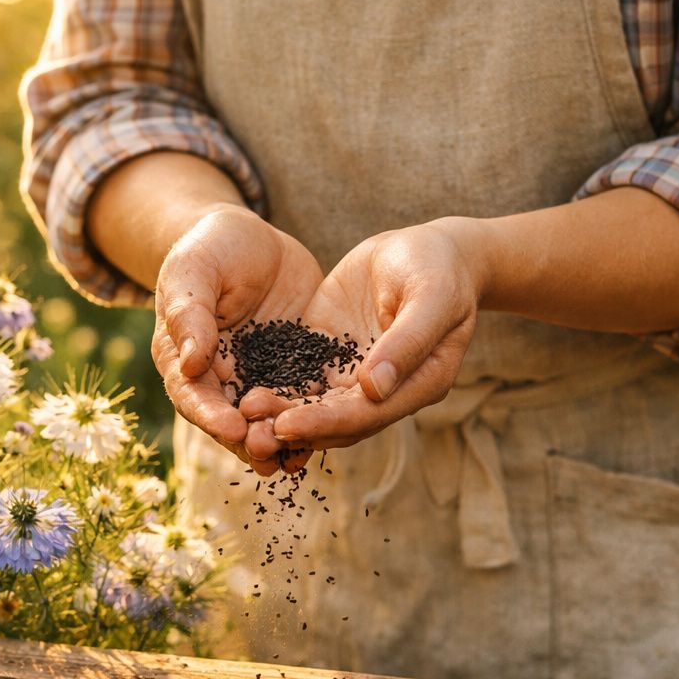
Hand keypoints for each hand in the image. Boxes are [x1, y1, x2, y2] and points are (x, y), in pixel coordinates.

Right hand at [152, 204, 325, 475]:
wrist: (254, 237)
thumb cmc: (211, 248)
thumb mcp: (194, 270)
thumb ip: (190, 313)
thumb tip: (191, 363)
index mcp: (182, 357)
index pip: (192, 394)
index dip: (210, 415)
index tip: (233, 428)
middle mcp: (217, 379)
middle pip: (228, 420)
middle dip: (247, 439)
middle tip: (268, 451)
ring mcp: (255, 379)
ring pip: (264, 420)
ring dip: (278, 441)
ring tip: (295, 458)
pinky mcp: (291, 371)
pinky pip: (299, 401)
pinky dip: (310, 421)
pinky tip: (329, 435)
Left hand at [237, 220, 480, 457]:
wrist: (427, 249)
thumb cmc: (438, 267)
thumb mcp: (431, 295)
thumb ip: (407, 341)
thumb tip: (373, 388)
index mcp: (419, 384)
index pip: (368, 414)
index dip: (327, 422)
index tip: (287, 424)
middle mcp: (385, 392)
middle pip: (336, 420)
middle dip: (293, 426)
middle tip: (250, 428)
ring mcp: (354, 376)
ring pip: (313, 406)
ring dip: (278, 413)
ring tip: (240, 411)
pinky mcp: (329, 356)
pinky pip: (299, 378)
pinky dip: (274, 387)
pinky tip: (240, 388)